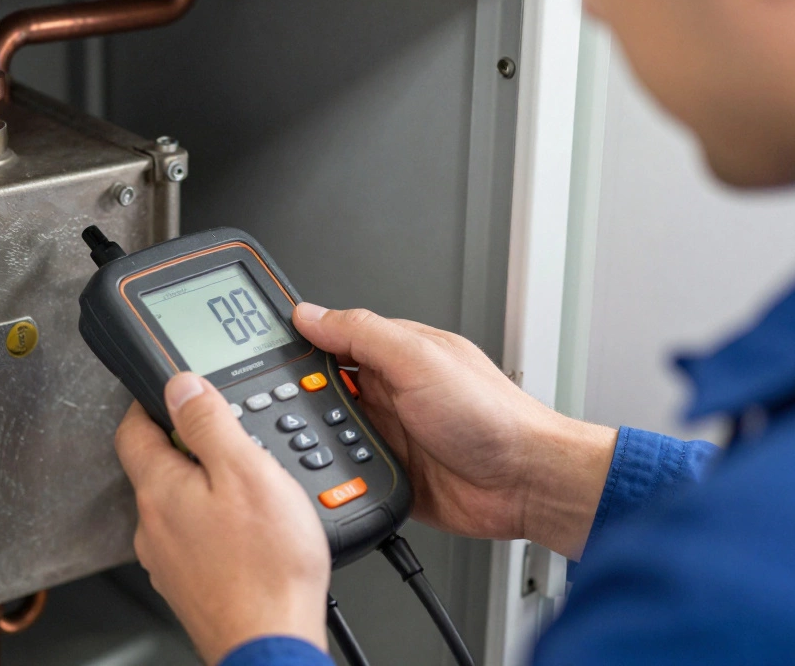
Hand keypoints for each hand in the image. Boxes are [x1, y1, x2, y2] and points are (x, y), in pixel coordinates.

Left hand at [115, 372, 330, 663]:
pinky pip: (195, 539)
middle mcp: (152, 526)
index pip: (132, 429)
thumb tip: (181, 386)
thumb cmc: (265, 568)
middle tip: (230, 438)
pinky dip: (216, 525)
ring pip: (178, 505)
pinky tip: (249, 532)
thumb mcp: (245, 471)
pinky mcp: (189, 585)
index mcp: (159, 489)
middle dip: (189, 447)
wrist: (271, 642)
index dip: (150, 401)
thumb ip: (208, 423)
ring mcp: (168, 560)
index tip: (172, 390)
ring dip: (206, 488)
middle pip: (158, 467)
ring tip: (250, 487)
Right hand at [293, 303, 616, 559]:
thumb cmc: (492, 415)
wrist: (526, 482)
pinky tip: (337, 479)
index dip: (298, 348)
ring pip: (324, 437)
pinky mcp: (386, 475)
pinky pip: (344, 477)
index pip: (329, 341)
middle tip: (297, 412)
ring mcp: (386, 435)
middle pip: (318, 392)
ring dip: (320, 445)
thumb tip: (310, 313)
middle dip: (302, 404)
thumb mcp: (419, 359)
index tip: (267, 359)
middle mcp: (386, 391)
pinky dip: (336, 480)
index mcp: (392, 354)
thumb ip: (362, 333)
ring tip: (325, 447)